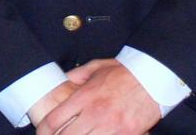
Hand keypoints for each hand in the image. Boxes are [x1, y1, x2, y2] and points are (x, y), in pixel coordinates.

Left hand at [36, 60, 159, 134]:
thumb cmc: (124, 72)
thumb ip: (75, 76)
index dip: (43, 131)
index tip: (41, 133)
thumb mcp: (95, 68)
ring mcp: (112, 127)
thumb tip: (62, 81)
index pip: (55, 120)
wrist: (154, 78)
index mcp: (84, 97)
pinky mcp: (128, 134)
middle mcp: (95, 114)